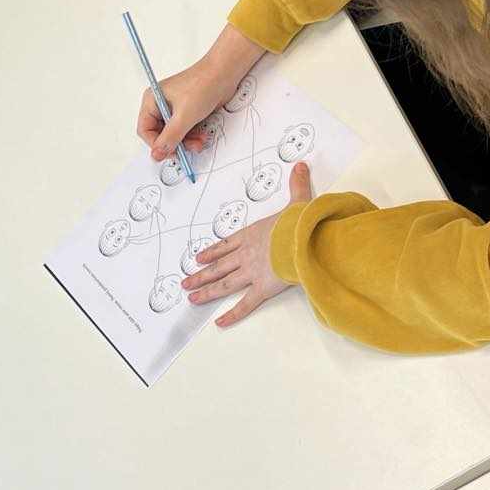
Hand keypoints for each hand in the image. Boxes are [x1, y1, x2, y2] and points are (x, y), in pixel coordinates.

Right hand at [138, 25, 262, 159]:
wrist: (224, 74)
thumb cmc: (203, 84)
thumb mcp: (184, 116)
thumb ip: (170, 138)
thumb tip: (157, 153)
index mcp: (152, 100)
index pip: (145, 130)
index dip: (156, 144)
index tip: (169, 153)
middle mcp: (161, 104)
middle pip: (160, 134)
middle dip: (175, 144)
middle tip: (186, 149)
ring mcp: (174, 108)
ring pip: (174, 134)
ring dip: (186, 142)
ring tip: (198, 142)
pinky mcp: (187, 111)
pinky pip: (185, 130)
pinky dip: (193, 136)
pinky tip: (201, 135)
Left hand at [183, 161, 314, 327]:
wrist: (304, 238)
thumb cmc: (300, 222)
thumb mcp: (297, 202)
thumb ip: (296, 185)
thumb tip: (300, 166)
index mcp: (251, 235)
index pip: (226, 245)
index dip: (212, 252)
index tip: (198, 257)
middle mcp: (246, 255)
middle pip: (218, 267)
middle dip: (201, 275)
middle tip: (185, 282)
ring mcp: (251, 272)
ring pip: (224, 284)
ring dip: (206, 292)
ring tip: (191, 298)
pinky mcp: (262, 288)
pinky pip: (244, 305)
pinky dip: (232, 314)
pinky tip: (218, 323)